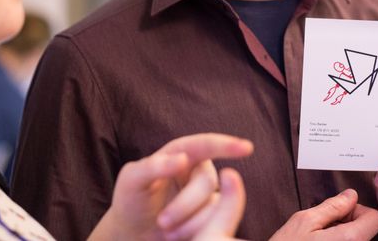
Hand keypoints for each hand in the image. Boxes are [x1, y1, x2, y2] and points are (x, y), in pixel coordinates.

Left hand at [88, 133, 252, 240]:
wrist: (133, 234)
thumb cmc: (131, 202)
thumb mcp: (131, 181)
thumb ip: (152, 166)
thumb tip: (182, 159)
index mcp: (180, 153)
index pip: (205, 145)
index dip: (226, 145)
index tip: (247, 147)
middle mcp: (197, 171)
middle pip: (207, 181)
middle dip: (186, 204)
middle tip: (163, 223)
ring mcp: (206, 195)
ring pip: (214, 205)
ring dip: (190, 222)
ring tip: (166, 232)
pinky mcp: (211, 217)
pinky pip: (216, 223)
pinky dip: (196, 231)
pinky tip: (178, 236)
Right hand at [269, 189, 377, 239]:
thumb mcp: (304, 221)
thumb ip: (332, 206)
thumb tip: (350, 195)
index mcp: (350, 240)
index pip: (376, 218)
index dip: (358, 210)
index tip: (340, 212)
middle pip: (368, 230)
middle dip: (348, 222)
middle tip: (323, 226)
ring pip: (357, 240)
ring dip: (342, 235)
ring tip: (319, 238)